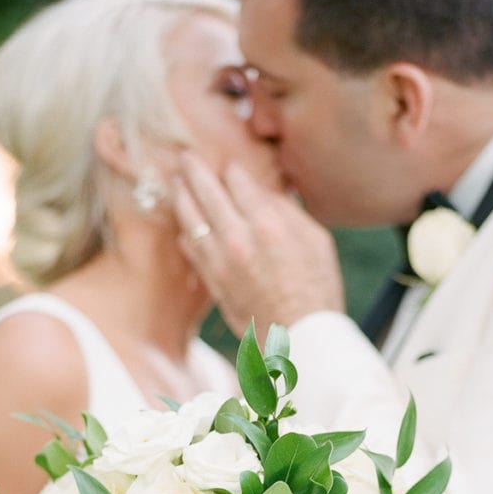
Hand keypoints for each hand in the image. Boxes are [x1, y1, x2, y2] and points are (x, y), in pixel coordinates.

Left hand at [172, 154, 344, 341]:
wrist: (302, 337)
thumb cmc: (318, 289)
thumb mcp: (317, 241)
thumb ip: (289, 213)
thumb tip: (267, 194)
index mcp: (268, 223)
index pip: (238, 181)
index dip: (232, 169)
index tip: (229, 166)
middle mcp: (239, 238)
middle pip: (207, 193)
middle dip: (194, 170)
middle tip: (184, 157)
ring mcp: (221, 262)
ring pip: (191, 220)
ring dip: (180, 197)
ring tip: (174, 184)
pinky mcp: (214, 282)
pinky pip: (191, 252)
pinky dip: (185, 236)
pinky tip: (183, 228)